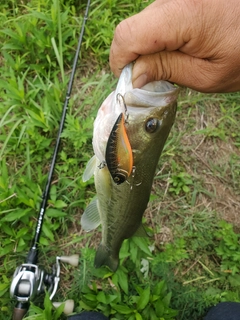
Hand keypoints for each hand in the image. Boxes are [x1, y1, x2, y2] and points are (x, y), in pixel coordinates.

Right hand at [110, 0, 239, 92]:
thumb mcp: (206, 75)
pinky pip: (155, 19)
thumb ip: (165, 71)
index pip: (128, 35)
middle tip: (156, 77)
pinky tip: (180, 47)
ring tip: (175, 61)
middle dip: (136, 58)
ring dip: (149, 49)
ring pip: (142, 25)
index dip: (121, 61)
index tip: (131, 81)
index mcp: (184, 15)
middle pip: (132, 30)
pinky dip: (159, 39)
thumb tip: (133, 76)